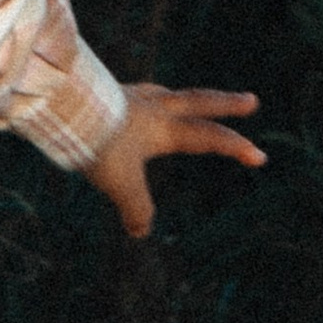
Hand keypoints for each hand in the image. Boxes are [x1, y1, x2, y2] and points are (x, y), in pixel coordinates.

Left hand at [86, 82, 264, 238]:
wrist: (63, 106)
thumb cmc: (97, 142)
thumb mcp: (120, 183)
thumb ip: (136, 207)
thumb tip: (140, 231)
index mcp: (163, 128)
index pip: (208, 138)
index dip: (235, 148)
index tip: (260, 157)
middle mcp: (153, 106)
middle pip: (199, 101)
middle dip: (227, 104)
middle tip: (251, 101)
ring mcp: (130, 95)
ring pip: (165, 92)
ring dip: (181, 97)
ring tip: (183, 99)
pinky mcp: (107, 92)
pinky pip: (135, 94)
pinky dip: (144, 98)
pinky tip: (133, 100)